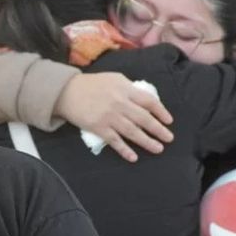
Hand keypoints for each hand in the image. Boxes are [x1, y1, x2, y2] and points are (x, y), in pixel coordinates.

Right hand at [55, 72, 172, 161]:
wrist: (67, 92)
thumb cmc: (92, 84)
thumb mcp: (114, 78)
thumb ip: (130, 88)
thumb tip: (145, 101)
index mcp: (125, 89)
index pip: (148, 101)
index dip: (161, 111)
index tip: (168, 120)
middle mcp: (119, 103)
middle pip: (144, 118)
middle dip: (158, 129)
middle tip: (169, 138)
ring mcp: (109, 117)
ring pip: (132, 131)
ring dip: (146, 141)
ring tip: (158, 148)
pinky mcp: (98, 128)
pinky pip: (114, 141)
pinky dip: (124, 150)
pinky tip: (133, 157)